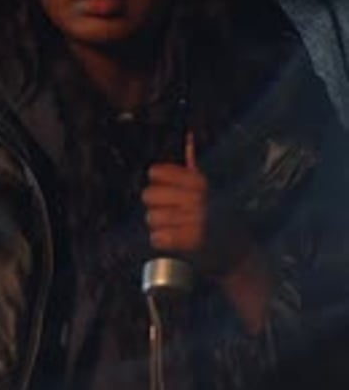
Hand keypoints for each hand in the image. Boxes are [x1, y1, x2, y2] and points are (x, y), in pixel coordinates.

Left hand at [142, 131, 270, 331]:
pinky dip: (161, 240)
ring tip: (170, 227)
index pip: (157, 172)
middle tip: (166, 211)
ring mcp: (195, 220)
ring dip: (158, 224)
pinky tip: (169, 240)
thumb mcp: (212, 188)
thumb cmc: (223, 219)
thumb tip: (188, 136)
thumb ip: (194, 166)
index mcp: (200, 181)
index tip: (162, 188)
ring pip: (152, 217)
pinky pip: (158, 237)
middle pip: (149, 195)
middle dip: (155, 205)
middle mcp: (198, 198)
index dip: (157, 181)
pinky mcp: (192, 242)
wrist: (239, 253)